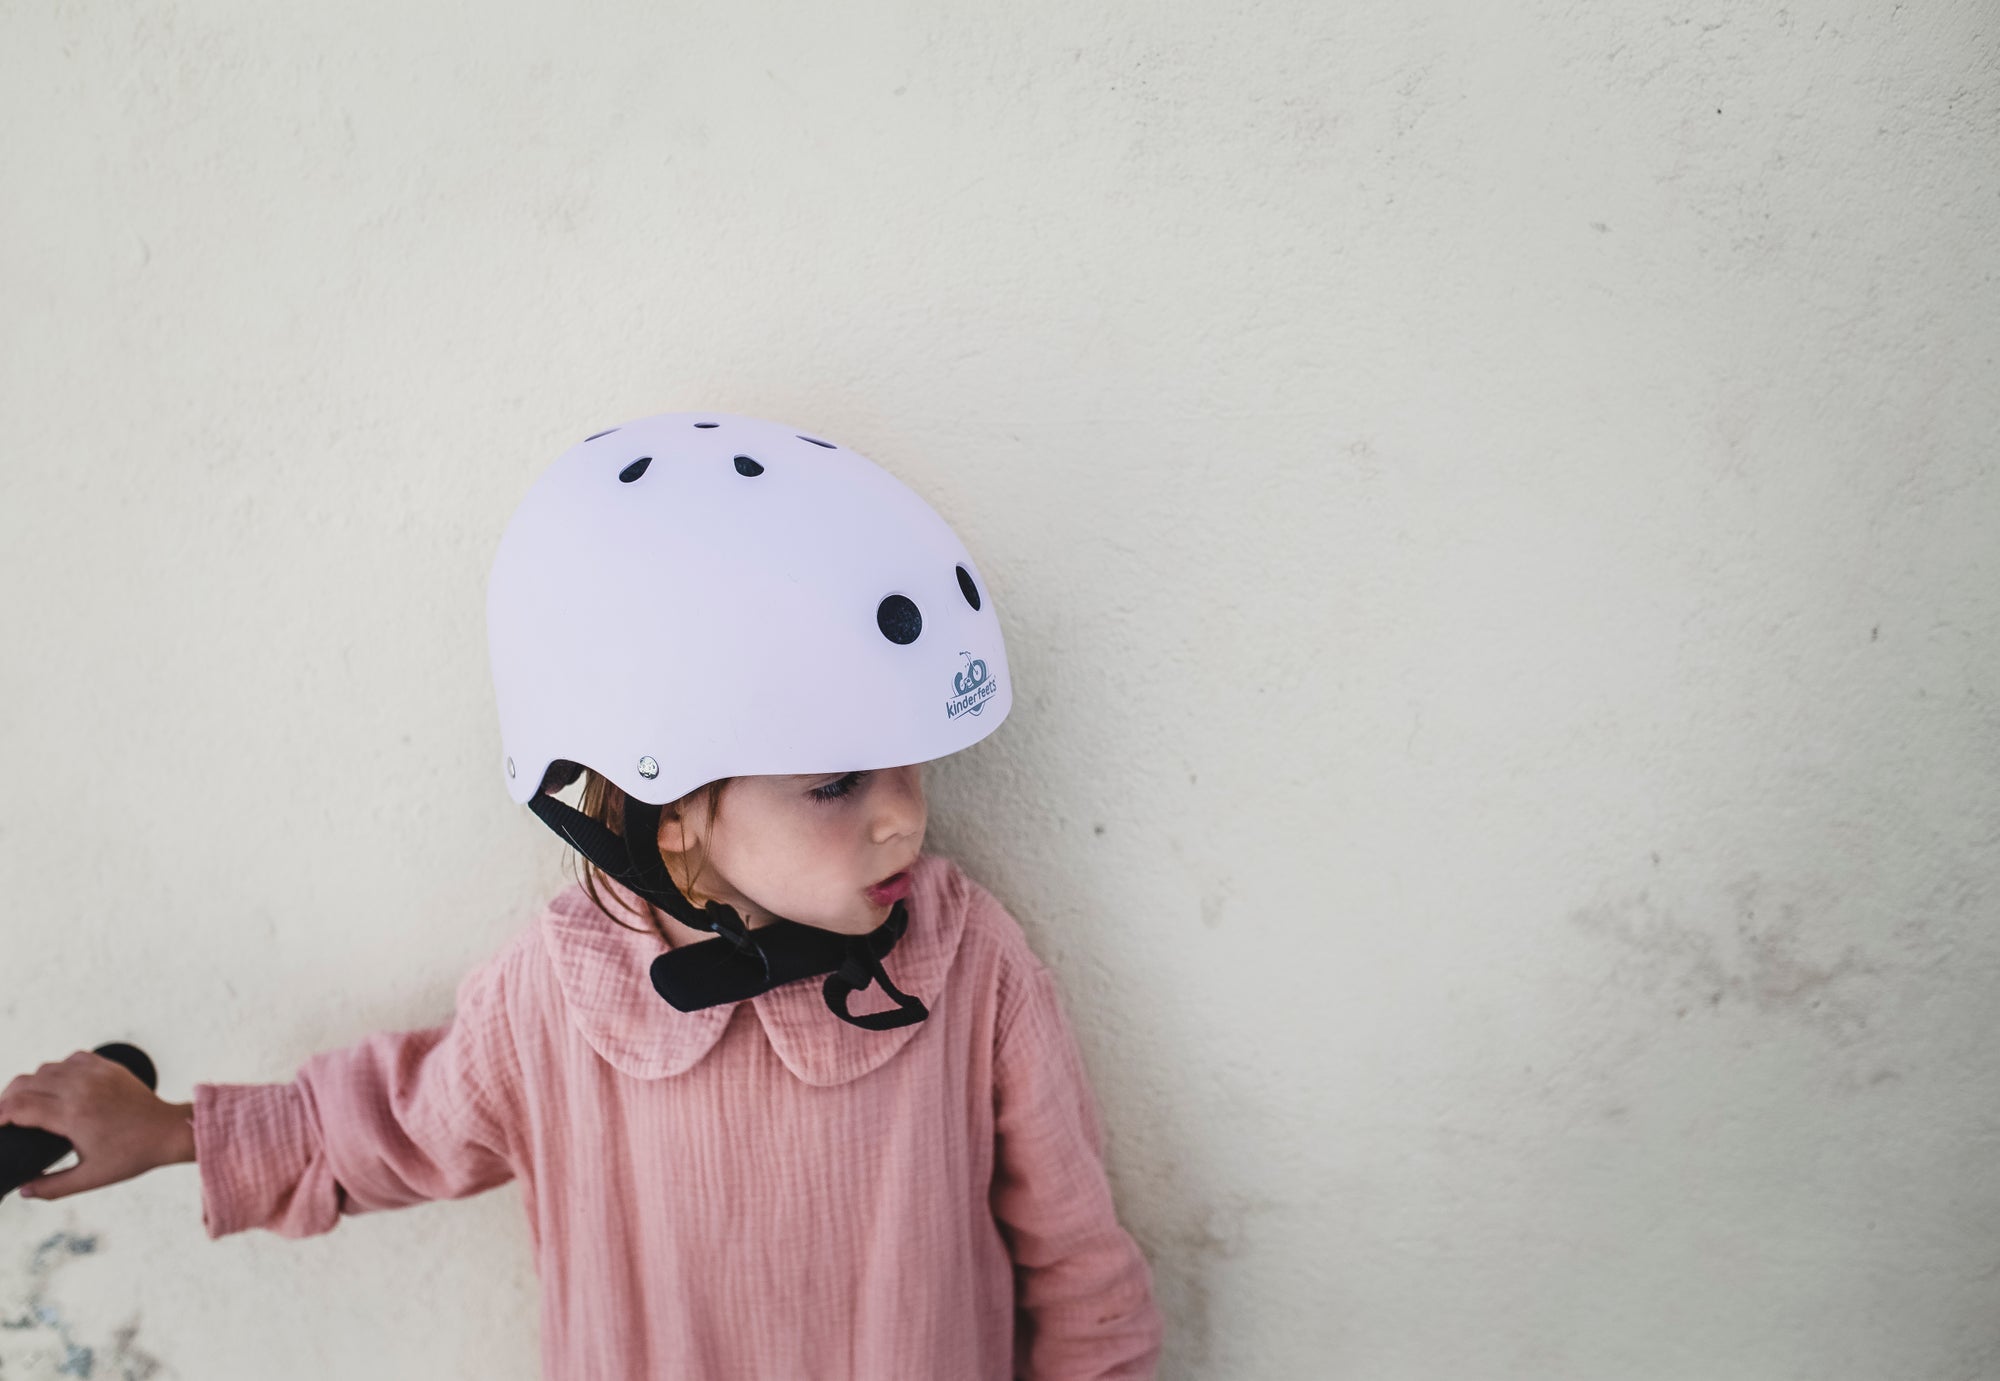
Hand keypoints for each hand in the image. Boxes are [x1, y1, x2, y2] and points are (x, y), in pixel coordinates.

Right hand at [0, 1050, 195, 1200]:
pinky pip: (71, 1059)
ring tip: (27, 1103)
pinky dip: (58, 1070)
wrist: (169, 1130)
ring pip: (46, 1068)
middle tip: (4, 1116)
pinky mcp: (108, 1065)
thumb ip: (52, 1187)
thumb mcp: (90, 1177)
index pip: (19, 1106)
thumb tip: (22, 1190)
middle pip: (25, 1082)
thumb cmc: (131, 1156)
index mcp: (73, 1115)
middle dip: (7, 1098)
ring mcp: (95, 1073)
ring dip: (31, 1084)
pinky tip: (57, 1086)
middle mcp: (81, 1088)